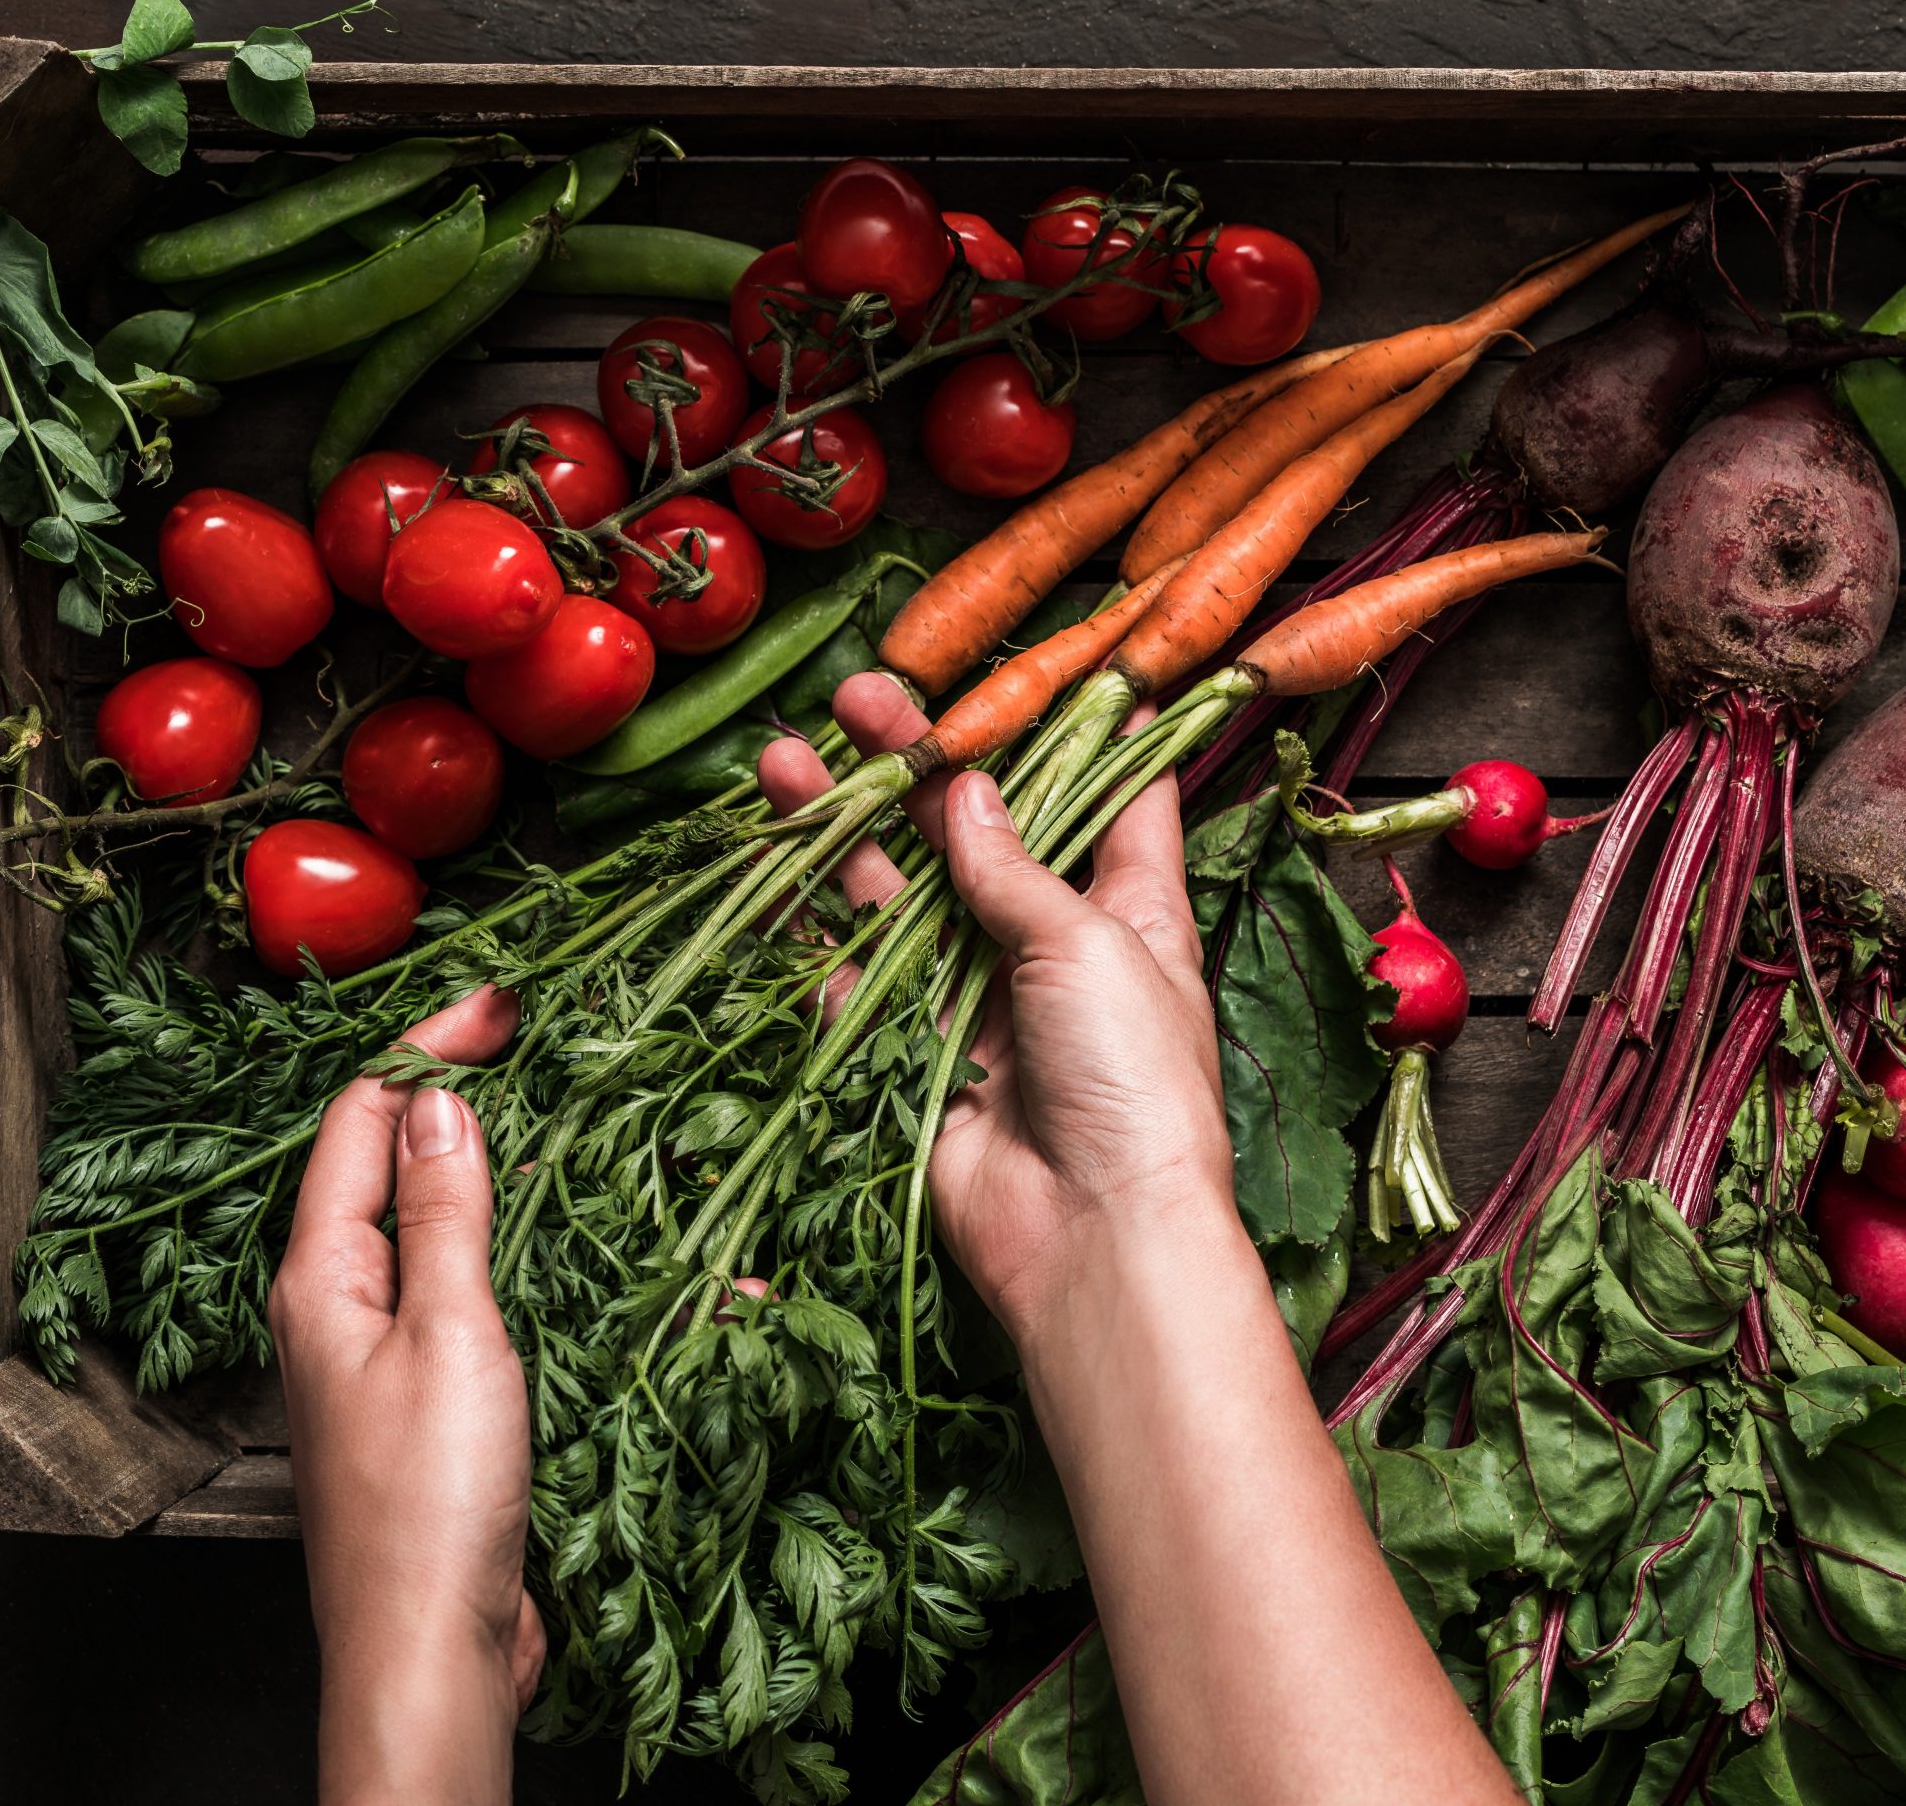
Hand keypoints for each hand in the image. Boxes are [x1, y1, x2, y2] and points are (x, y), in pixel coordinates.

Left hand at [269, 985, 540, 1805]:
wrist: (434, 1653)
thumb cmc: (427, 1507)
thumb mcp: (449, 1334)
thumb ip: (445, 1213)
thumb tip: (437, 1097)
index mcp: (321, 1279)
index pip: (359, 1119)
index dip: (424, 1048)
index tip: (503, 1005)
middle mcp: (344, 1307)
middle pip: (397, 1165)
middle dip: (468, 1097)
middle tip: (549, 1044)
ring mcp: (391, 1354)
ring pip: (450, 1229)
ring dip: (515, 1173)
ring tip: (588, 1123)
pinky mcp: (440, 1399)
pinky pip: (486, 1296)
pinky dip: (541, 1255)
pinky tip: (605, 1248)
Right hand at [767, 678, 1516, 1805]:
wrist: (1090, 1241)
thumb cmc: (1132, 1085)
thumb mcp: (1087, 945)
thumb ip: (1012, 867)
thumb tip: (965, 787)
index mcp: (1130, 907)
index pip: (1114, 793)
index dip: (1072, 727)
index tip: (1020, 665)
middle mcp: (1055, 944)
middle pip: (981, 829)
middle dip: (917, 761)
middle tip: (853, 694)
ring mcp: (982, 999)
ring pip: (902, 894)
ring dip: (846, 829)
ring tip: (780, 759)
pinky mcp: (919, 1056)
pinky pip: (858, 981)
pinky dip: (817, 930)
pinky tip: (773, 867)